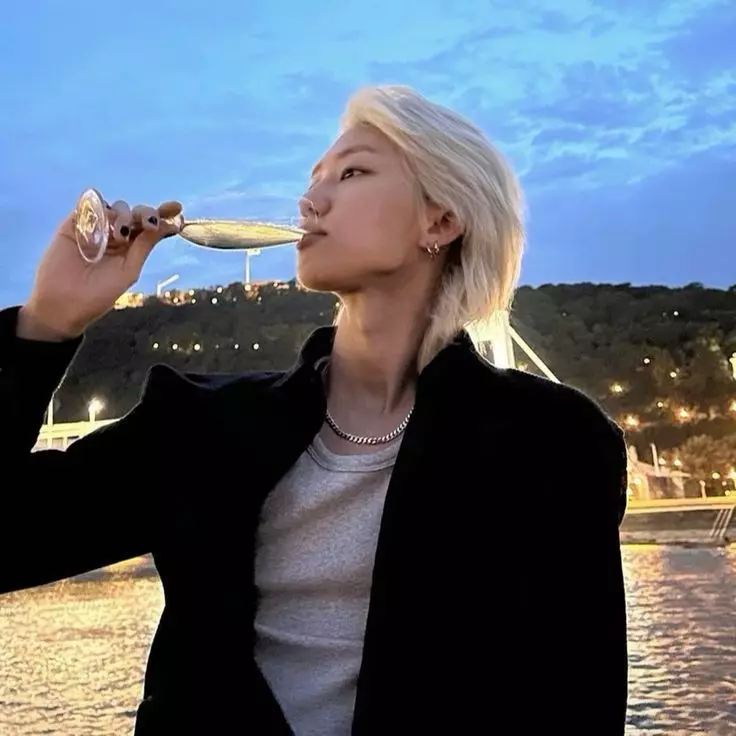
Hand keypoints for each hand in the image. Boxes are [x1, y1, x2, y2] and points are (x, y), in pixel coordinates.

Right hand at [19, 197, 181, 340]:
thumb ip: (143, 247)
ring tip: (119, 237)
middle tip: (148, 224)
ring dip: (123, 216)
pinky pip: (89, 204)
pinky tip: (103, 223)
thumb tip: (168, 226)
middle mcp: (115, 234)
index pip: (149, 226)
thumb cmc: (98, 295)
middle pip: (135, 213)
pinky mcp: (73, 223)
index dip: (163, 214)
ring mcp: (95, 227)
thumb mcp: (128, 271)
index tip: (176, 207)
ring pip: (115, 207)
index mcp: (132, 247)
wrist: (63, 304)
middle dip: (145, 213)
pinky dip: (99, 207)